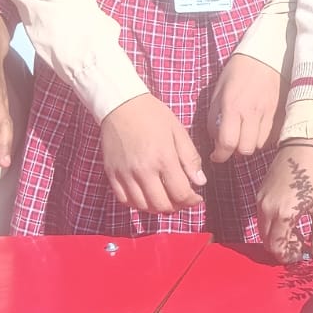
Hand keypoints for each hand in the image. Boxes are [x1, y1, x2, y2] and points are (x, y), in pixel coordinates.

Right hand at [99, 95, 205, 213]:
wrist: (121, 104)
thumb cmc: (153, 115)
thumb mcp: (178, 132)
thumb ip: (190, 159)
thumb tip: (200, 182)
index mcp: (163, 158)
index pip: (181, 193)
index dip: (192, 201)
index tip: (196, 198)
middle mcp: (143, 169)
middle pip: (161, 205)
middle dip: (176, 207)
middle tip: (182, 200)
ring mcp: (125, 173)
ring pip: (142, 206)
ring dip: (157, 208)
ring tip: (165, 198)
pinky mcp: (111, 174)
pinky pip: (124, 200)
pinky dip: (137, 203)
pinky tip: (146, 195)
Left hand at [207, 53, 283, 163]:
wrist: (265, 55)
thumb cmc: (237, 72)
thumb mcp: (218, 91)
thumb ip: (214, 117)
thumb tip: (216, 139)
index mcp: (233, 106)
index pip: (228, 142)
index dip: (220, 155)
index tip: (217, 155)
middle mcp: (252, 112)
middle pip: (246, 149)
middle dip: (236, 151)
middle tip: (232, 143)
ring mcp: (269, 113)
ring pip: (260, 145)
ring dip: (251, 144)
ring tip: (245, 134)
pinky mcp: (281, 112)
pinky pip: (273, 136)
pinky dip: (264, 138)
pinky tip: (258, 129)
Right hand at [257, 143, 312, 262]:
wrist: (302, 146)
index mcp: (284, 214)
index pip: (278, 248)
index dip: (289, 256)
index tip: (302, 254)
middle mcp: (267, 210)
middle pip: (268, 243)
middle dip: (282, 249)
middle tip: (300, 245)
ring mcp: (261, 202)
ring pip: (263, 232)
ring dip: (276, 238)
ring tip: (296, 232)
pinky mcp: (259, 195)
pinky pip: (261, 219)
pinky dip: (272, 226)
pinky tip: (288, 220)